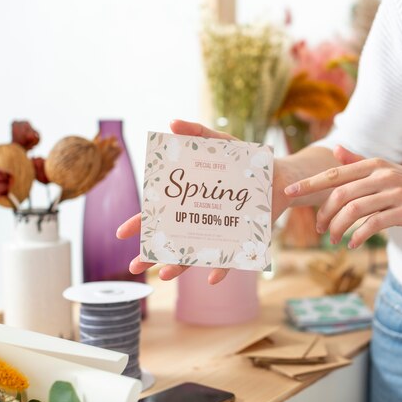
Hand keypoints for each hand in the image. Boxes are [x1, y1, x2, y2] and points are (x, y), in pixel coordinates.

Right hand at [116, 119, 291, 284]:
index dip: (140, 224)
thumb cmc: (245, 161)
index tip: (121, 234)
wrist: (279, 175)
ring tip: (163, 276)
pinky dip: (222, 268)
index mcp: (191, 200)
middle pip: (171, 240)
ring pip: (195, 254)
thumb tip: (172, 123)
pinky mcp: (242, 240)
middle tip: (134, 268)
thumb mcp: (221, 143)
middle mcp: (201, 219)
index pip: (159, 215)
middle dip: (151, 255)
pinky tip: (212, 278)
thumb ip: (198, 134)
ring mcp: (220, 231)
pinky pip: (231, 259)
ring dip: (178, 266)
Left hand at [283, 145, 401, 247]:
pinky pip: (374, 223)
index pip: (334, 173)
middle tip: (318, 229)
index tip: (289, 192)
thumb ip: (359, 162)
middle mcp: (382, 175)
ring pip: (354, 209)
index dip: (310, 184)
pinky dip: (359, 235)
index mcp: (374, 165)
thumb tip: (337, 150)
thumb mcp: (386, 171)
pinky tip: (353, 244)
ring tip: (333, 239)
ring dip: (338, 227)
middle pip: (341, 192)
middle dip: (324, 212)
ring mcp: (395, 192)